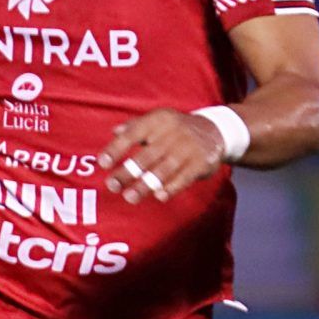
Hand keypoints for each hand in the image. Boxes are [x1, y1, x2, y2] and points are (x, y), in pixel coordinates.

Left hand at [100, 110, 227, 205]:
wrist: (216, 130)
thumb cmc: (178, 128)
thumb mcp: (159, 120)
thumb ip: (136, 126)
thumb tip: (114, 132)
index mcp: (158, 120)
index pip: (133, 134)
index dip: (116, 149)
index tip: (103, 164)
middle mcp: (173, 132)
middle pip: (146, 156)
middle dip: (127, 172)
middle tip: (112, 186)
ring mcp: (188, 148)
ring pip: (163, 170)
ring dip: (145, 185)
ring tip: (129, 197)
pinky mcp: (201, 162)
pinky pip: (184, 177)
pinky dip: (171, 188)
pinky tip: (159, 196)